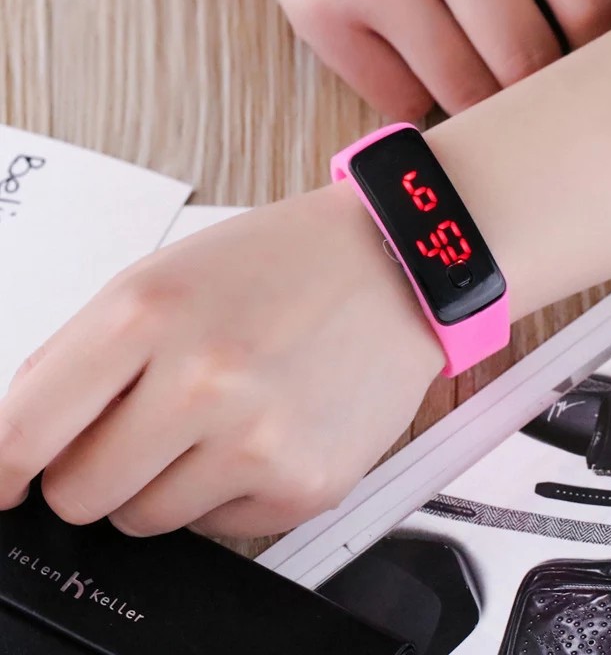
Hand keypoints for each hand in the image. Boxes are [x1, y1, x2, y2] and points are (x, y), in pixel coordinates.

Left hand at [1, 184, 442, 536]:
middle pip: (80, 494)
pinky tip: (265, 432)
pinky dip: (227, 491)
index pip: (23, 433)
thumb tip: (29, 440)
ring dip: (166, 480)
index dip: (3, 470)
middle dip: (97, 468)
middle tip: (148, 423)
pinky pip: (219, 528)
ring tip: (221, 418)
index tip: (8, 481)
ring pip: (146, 519)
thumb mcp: (165, 276)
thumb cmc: (284, 262)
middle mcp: (202, 381)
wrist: (392, 264)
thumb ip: (83, 358)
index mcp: (148, 314)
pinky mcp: (304, 484)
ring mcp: (257, 440)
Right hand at [218, 0, 610, 117]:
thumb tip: (580, 39)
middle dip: (533, 91)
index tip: (587, 70)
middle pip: (523, 58)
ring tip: (470, 80)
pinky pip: (398, 101)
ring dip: (475, 102)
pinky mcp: (321, 16)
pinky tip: (413, 69)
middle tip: (527, 91)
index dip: (598, 52)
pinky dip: (416, 100)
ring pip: (460, 91)